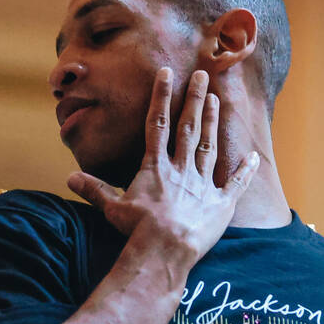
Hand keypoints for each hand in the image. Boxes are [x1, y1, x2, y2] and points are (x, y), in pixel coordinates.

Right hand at [66, 68, 260, 266]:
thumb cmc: (137, 231)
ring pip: (210, 147)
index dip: (162, 96)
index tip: (168, 72)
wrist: (166, 250)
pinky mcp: (220, 204)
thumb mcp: (112, 209)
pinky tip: (253, 156)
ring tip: (217, 100)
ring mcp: (203, 185)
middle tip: (204, 76)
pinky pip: (236, 184)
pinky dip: (245, 170)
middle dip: (195, 100)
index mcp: (155, 167)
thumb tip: (70, 178)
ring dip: (213, 123)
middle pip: (189, 128)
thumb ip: (95, 190)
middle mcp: (181, 170)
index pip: (157, 124)